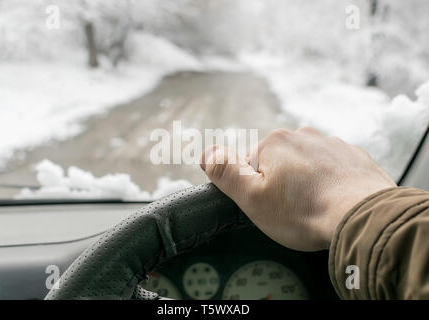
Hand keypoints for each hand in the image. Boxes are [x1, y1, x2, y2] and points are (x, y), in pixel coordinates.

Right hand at [200, 127, 395, 250]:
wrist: (364, 217)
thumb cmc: (304, 211)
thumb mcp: (252, 197)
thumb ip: (225, 172)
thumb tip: (205, 152)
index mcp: (274, 142)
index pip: (252, 165)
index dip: (257, 189)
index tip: (272, 206)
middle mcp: (303, 135)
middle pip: (280, 162)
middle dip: (282, 183)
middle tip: (294, 209)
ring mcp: (332, 144)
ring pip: (307, 165)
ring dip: (307, 182)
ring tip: (315, 207)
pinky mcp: (354, 156)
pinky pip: (332, 169)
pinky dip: (330, 182)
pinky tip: (334, 200)